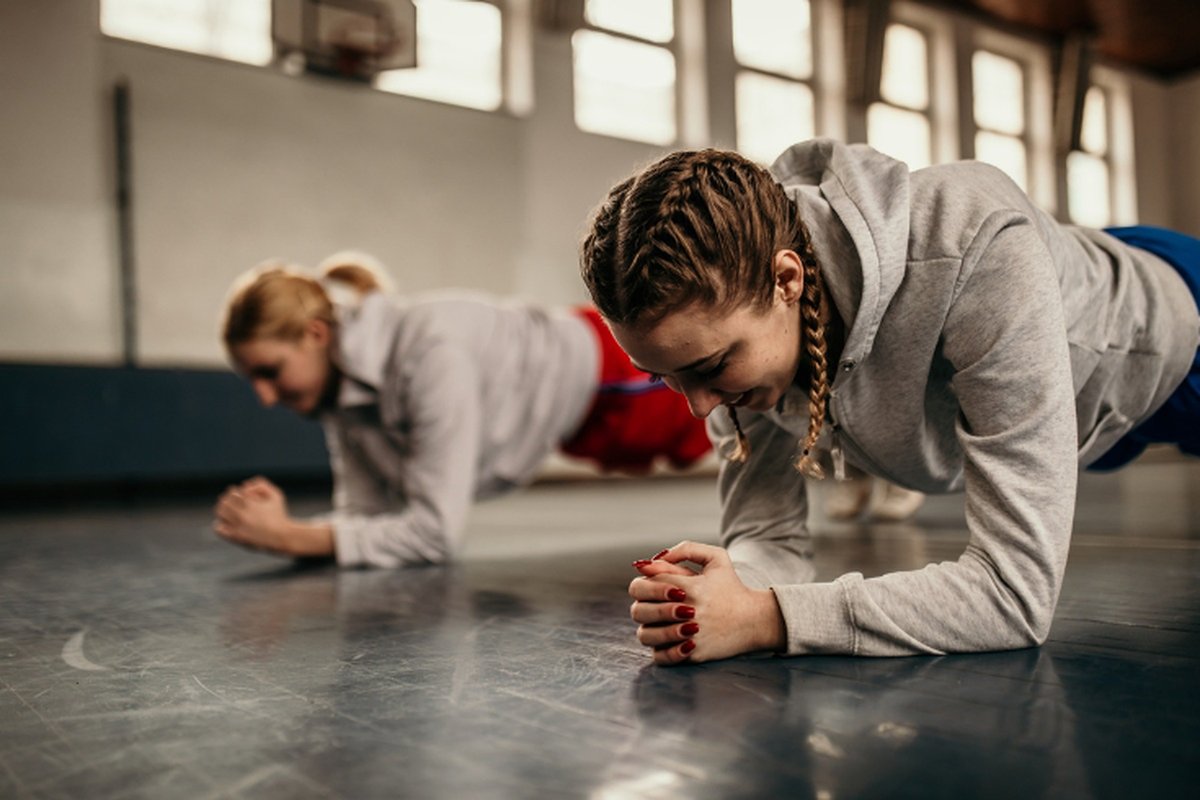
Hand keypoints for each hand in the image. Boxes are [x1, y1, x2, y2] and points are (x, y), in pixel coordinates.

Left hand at [213, 477, 333, 557]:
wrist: (281, 536)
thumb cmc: (279, 515)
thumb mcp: (277, 495)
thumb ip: (262, 484)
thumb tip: (246, 485)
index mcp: (251, 504)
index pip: (232, 493)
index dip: (234, 492)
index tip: (241, 496)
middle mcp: (243, 514)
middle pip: (224, 502)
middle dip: (227, 500)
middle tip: (233, 504)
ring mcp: (238, 526)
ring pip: (220, 513)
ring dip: (222, 510)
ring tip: (229, 512)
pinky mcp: (236, 537)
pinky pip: (219, 529)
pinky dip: (220, 524)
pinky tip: (227, 523)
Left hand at [629, 541, 785, 665]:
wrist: (755, 620)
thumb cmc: (732, 587)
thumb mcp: (716, 558)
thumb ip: (686, 550)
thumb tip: (652, 560)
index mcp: (688, 587)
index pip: (646, 582)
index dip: (648, 582)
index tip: (660, 586)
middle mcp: (686, 612)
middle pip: (639, 610)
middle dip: (645, 605)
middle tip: (660, 605)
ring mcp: (688, 636)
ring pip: (646, 635)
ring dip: (651, 627)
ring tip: (665, 622)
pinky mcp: (693, 654)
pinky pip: (661, 656)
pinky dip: (660, 648)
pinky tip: (671, 639)